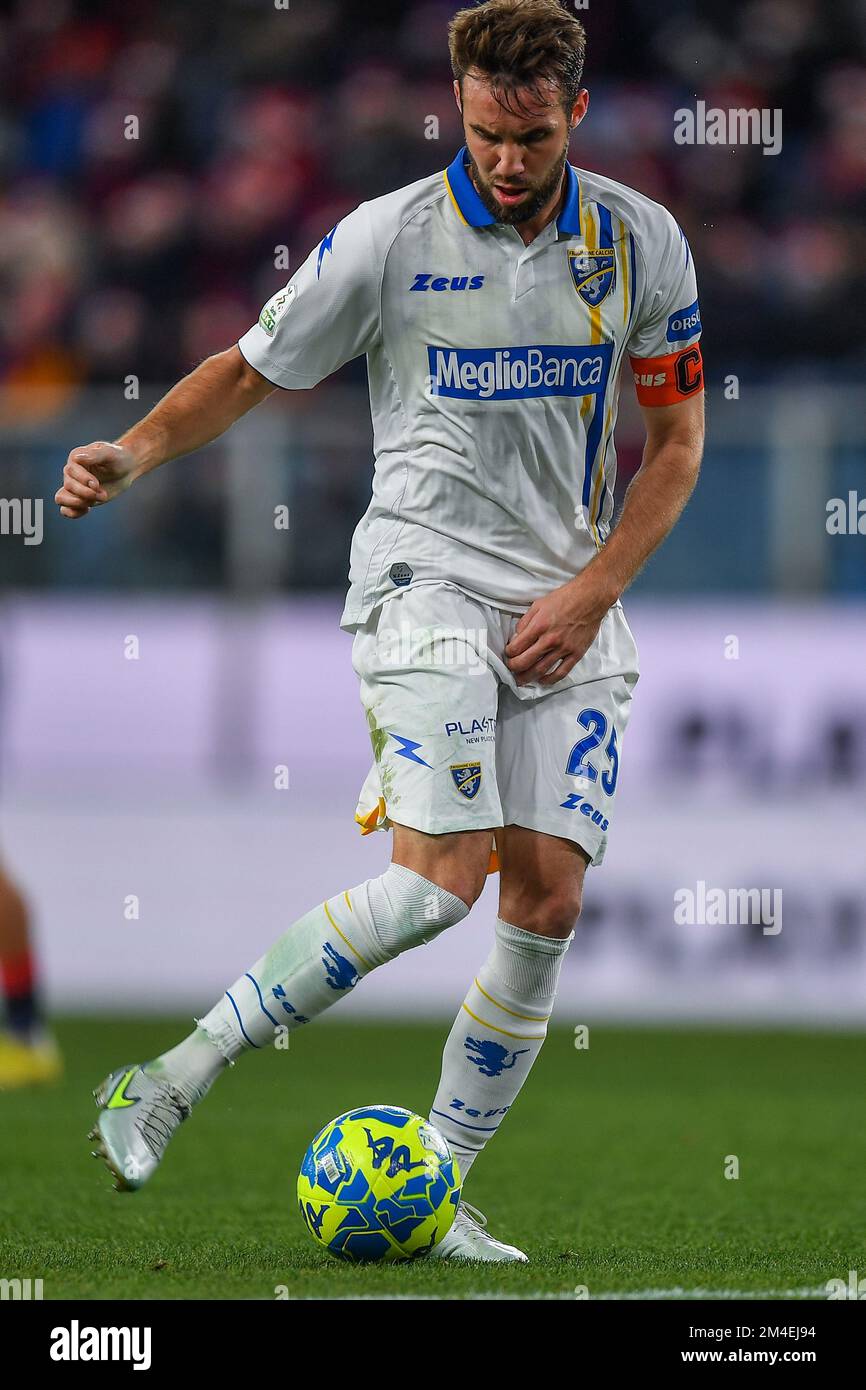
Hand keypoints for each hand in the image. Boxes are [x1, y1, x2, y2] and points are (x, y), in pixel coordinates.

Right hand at [55, 441, 137, 518]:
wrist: (125, 469)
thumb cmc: (118, 458)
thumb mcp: (110, 453)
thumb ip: (94, 454)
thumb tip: (77, 458)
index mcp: (76, 457)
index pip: (71, 470)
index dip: (83, 480)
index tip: (97, 484)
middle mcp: (71, 471)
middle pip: (68, 485)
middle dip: (86, 493)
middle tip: (103, 494)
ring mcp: (73, 485)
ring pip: (61, 498)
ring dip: (77, 503)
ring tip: (93, 503)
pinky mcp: (79, 497)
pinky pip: (65, 509)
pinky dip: (73, 513)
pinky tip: (87, 510)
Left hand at [505, 572, 614, 686]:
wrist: (590, 599)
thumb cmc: (565, 599)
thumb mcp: (538, 604)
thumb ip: (525, 621)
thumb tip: (516, 636)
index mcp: (539, 625)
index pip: (516, 647)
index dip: (508, 653)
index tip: (508, 653)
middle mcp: (550, 639)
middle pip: (525, 662)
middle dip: (514, 668)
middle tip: (510, 669)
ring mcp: (564, 648)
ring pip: (540, 670)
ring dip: (527, 677)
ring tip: (520, 680)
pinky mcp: (576, 654)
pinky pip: (561, 672)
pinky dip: (549, 680)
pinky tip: (542, 680)